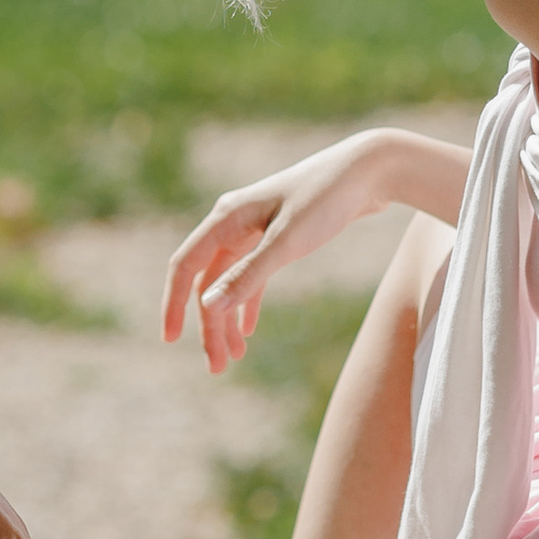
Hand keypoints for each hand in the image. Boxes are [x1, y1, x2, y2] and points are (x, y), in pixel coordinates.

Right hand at [163, 129, 464, 374]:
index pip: (185, 266)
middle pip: (209, 281)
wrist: (369, 170)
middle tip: (218, 368)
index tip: (170, 341)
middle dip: (209, 325)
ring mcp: (254, 228)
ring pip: (229, 281)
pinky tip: (249, 330)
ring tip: (233, 357)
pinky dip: (248, 302)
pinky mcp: (277, 234)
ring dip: (228, 319)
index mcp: (226, 219)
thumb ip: (247, 276)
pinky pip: (251, 275)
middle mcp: (232, 222)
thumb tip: (207, 307)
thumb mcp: (286, 242)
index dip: (174, 304)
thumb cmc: (327, 199)